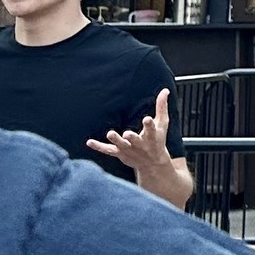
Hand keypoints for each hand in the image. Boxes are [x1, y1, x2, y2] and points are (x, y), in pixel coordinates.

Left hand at [90, 90, 194, 208]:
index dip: (149, 125)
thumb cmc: (157, 141)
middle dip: (132, 138)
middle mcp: (140, 145)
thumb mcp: (162, 124)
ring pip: (121, 146)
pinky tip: (89, 142)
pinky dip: (99, 147)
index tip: (147, 119)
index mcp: (152, 137)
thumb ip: (161, 107)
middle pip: (136, 141)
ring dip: (116, 140)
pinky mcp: (120, 154)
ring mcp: (129, 150)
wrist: (153, 164)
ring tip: (110, 133)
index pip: (151, 130)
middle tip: (127, 134)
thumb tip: (165, 90)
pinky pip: (108, 150)